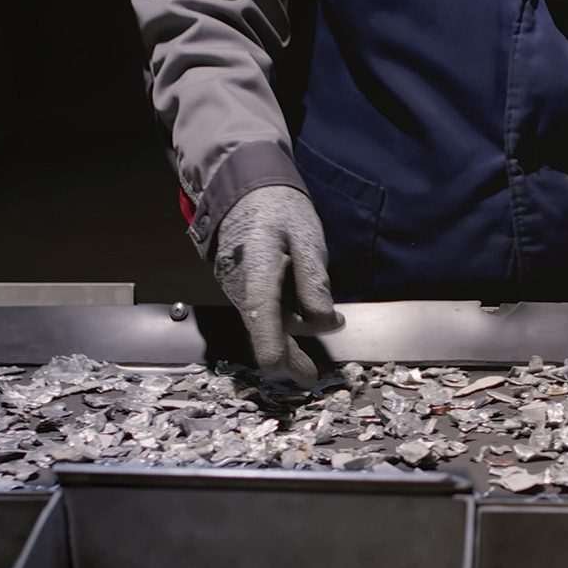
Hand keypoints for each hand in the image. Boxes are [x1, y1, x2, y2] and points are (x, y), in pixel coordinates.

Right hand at [213, 186, 340, 385]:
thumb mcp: (306, 238)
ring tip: (330, 325)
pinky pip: (264, 312)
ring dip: (292, 334)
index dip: (281, 357)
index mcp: (257, 276)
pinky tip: (308, 312)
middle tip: (312, 377)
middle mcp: (241, 290)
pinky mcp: (242, 290)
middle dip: (289, 359)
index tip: (302, 375)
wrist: (243, 191)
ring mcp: (238, 292)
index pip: (264, 326)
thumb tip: (326, 321)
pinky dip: (284, 319)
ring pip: (266, 325)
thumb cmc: (278, 211)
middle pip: (264, 337)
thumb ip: (315, 280)